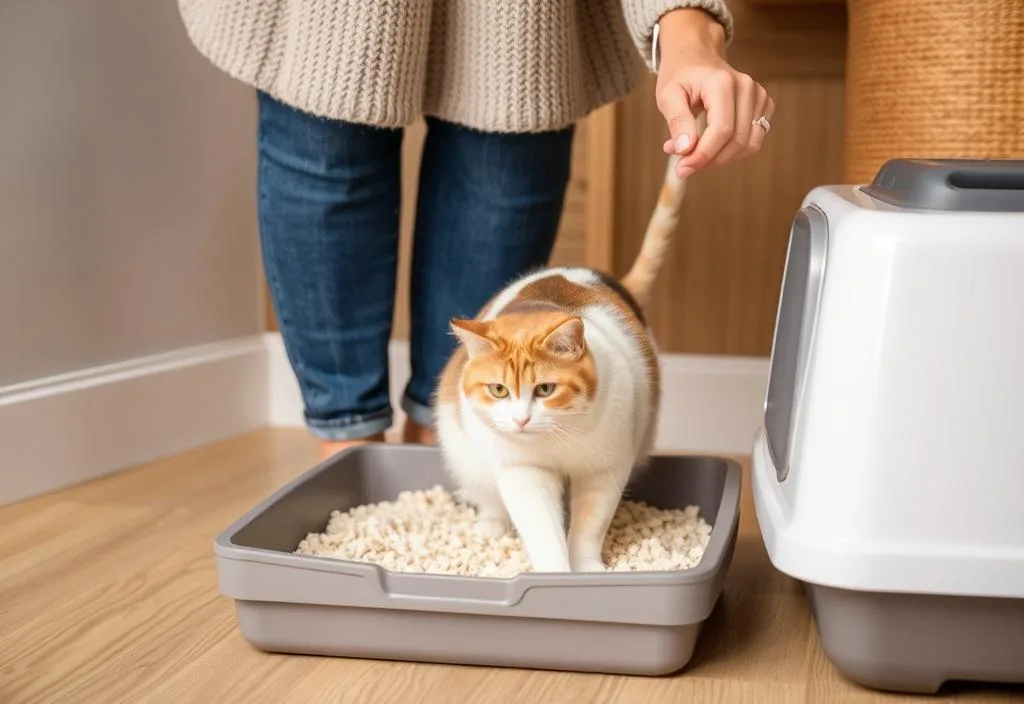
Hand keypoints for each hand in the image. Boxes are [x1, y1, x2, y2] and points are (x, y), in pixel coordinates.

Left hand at [654, 8, 773, 178]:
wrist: (695, 55)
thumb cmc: (679, 75)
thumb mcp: (668, 96)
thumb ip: (677, 122)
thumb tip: (686, 149)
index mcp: (723, 83)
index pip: (721, 131)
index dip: (703, 155)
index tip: (683, 169)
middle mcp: (746, 88)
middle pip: (737, 141)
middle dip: (710, 160)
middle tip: (685, 166)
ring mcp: (758, 95)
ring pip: (748, 144)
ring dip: (721, 158)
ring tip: (695, 155)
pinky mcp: (763, 104)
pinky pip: (753, 139)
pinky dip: (733, 150)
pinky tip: (711, 145)